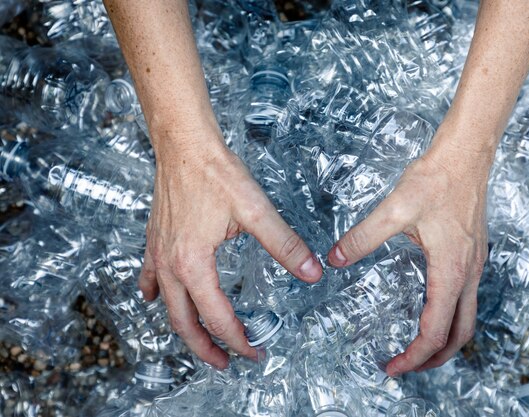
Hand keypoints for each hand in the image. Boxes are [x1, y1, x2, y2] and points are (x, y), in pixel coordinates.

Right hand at [139, 134, 322, 368]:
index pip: (217, 316)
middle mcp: (171, 264)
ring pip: (167, 305)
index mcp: (194, 263)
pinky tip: (156, 298)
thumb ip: (284, 244)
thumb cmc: (215, 173)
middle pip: (183, 322)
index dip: (238, 339)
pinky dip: (156, 294)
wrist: (184, 145)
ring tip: (198, 341)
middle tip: (225, 362)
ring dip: (183, 327)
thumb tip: (311, 271)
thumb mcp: (256, 210)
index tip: (254, 351)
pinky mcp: (155, 239)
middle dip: (205, 348)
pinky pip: (151, 277)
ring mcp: (158, 252)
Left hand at [327, 124, 490, 374]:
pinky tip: (430, 309)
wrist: (466, 154)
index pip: (435, 331)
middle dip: (434, 359)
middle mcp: (468, 273)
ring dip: (446, 341)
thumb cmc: (436, 179)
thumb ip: (363, 237)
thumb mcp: (394, 209)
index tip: (392, 367)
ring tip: (419, 349)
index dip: (414, 356)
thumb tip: (334, 259)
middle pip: (460, 335)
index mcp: (451, 270)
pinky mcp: (473, 254)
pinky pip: (467, 299)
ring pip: (467, 319)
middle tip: (405, 367)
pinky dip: (451, 318)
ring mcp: (474, 264)